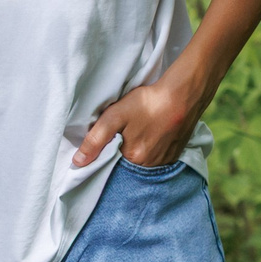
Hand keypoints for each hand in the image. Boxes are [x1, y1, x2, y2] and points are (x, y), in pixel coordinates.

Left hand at [72, 75, 200, 168]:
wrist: (182, 95)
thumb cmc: (147, 103)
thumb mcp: (114, 116)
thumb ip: (94, 139)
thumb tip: (78, 162)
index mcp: (134, 158)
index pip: (111, 165)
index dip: (106, 154)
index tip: (107, 141)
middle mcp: (150, 166)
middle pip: (127, 164)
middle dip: (121, 153)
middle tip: (124, 134)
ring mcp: (164, 161)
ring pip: (142, 162)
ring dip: (137, 152)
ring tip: (137, 134)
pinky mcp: (175, 155)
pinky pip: (156, 159)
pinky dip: (151, 150)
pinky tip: (150, 136)